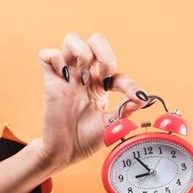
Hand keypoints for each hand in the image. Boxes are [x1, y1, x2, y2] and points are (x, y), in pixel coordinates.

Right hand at [36, 33, 149, 170]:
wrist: (65, 153)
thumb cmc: (85, 140)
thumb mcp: (112, 125)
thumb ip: (125, 110)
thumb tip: (144, 98)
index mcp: (100, 86)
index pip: (117, 70)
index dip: (130, 83)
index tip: (137, 98)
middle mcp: (84, 76)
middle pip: (95, 41)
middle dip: (105, 53)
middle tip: (105, 76)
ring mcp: (66, 76)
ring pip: (71, 40)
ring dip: (82, 52)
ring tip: (82, 76)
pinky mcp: (49, 80)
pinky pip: (47, 55)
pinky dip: (56, 59)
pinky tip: (64, 77)